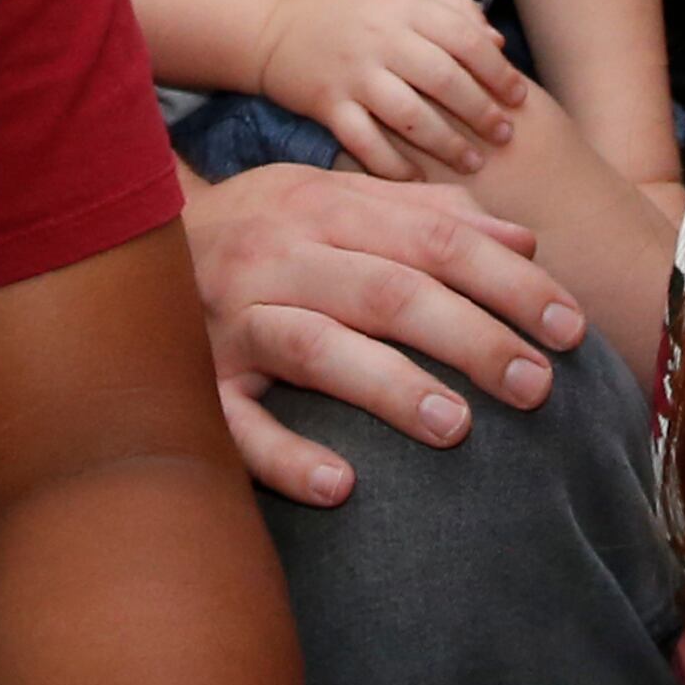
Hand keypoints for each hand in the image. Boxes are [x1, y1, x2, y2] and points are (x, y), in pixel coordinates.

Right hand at [177, 161, 589, 505]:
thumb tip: (521, 239)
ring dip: (389, 387)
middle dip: (473, 336)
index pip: (433, 239)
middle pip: (388, 291)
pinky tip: (341, 488)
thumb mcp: (327, 197)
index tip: (570, 325)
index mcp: (319, 209)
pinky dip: (285, 456)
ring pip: (316, 348)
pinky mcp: (195, 385)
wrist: (114, 244)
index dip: (508, 281)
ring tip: (459, 428)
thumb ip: (424, 212)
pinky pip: (237, 426)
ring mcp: (230, 322)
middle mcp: (276, 259)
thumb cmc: (251, 229)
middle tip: (540, 384)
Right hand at [252, 0, 525, 179]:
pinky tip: (416, 179)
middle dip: (480, 112)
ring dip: (446, 144)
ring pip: (409, 116)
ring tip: (472, 163)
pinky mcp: (326, 104)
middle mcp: (379, 39)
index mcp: (403, 6)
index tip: (518, 97)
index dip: (497, 71)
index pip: (464, 38)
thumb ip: (449, 7)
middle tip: (504, 135)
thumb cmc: (347, 8)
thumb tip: (496, 42)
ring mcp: (351, 74)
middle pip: (443, 80)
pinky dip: (391, 165)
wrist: (273, 25)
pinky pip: (364, 142)